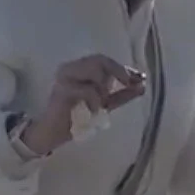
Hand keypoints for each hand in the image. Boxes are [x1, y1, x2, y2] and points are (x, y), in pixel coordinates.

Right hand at [19, 54, 145, 156]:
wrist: (53, 134)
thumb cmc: (76, 117)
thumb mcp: (104, 104)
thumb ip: (121, 94)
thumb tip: (142, 85)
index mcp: (78, 68)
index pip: (103, 60)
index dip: (122, 68)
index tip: (140, 78)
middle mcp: (70, 68)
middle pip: (99, 60)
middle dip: (118, 72)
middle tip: (128, 85)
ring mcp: (64, 77)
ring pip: (94, 70)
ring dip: (104, 87)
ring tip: (101, 102)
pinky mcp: (62, 90)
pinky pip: (87, 89)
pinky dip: (95, 100)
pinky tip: (94, 110)